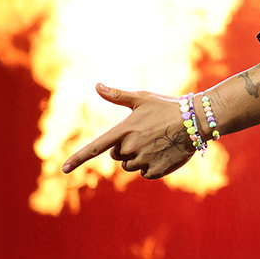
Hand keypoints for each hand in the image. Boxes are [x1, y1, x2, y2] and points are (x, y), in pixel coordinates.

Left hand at [62, 83, 195, 178]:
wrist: (196, 121)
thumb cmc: (167, 107)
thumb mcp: (142, 99)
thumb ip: (118, 95)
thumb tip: (97, 85)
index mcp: (123, 131)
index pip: (95, 147)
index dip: (78, 158)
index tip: (63, 169)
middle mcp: (130, 148)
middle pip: (117, 156)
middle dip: (125, 149)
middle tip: (145, 135)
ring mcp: (144, 160)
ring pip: (131, 166)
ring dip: (139, 158)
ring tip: (156, 142)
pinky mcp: (157, 170)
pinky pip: (145, 173)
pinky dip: (152, 166)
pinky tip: (163, 153)